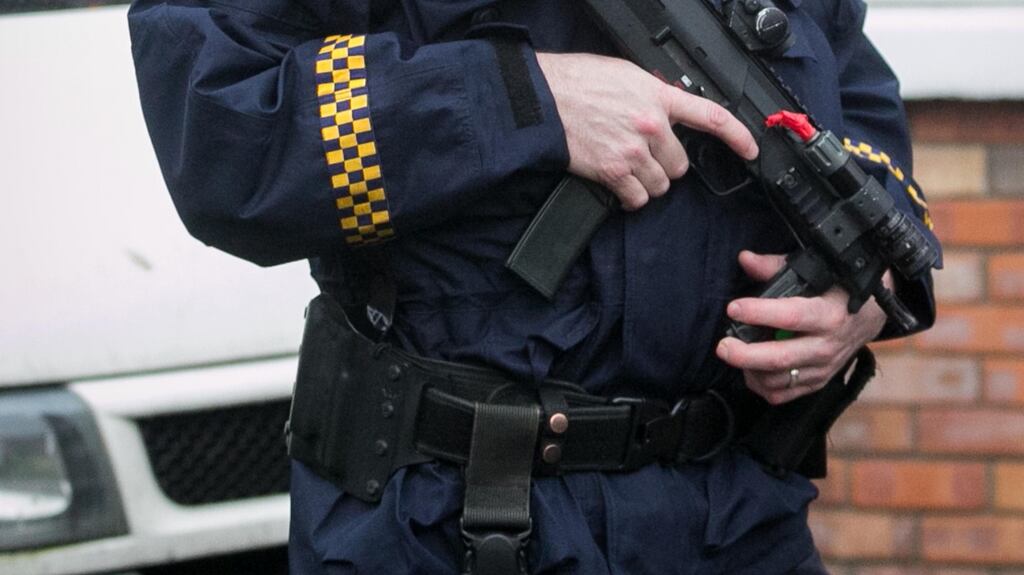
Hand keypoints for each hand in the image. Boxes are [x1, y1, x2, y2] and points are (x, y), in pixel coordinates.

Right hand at [536, 52, 757, 210]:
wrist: (543, 99)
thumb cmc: (576, 83)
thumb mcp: (624, 75)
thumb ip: (651, 95)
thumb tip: (665, 111)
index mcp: (657, 96)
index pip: (711, 117)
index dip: (737, 136)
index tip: (750, 150)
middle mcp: (651, 124)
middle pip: (679, 166)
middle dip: (665, 166)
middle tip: (645, 158)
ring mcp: (633, 150)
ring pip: (660, 185)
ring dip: (647, 183)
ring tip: (628, 169)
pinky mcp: (613, 172)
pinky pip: (637, 198)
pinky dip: (630, 198)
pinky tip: (619, 185)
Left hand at [715, 251, 888, 404]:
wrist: (871, 316)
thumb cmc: (839, 289)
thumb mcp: (816, 272)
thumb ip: (776, 267)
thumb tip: (746, 259)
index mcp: (830, 314)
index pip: (792, 316)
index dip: (759, 313)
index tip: (734, 308)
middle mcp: (827, 345)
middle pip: (781, 358)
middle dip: (746, 355)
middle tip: (723, 345)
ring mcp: (823, 367)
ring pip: (779, 380)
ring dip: (750, 370)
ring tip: (735, 354)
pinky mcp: (817, 382)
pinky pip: (784, 394)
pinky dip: (761, 386)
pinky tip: (750, 370)